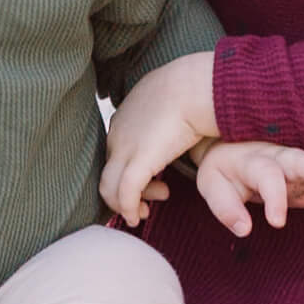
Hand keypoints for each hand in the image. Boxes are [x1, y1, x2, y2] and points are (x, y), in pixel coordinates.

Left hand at [100, 52, 217, 227]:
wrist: (193, 85)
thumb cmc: (193, 89)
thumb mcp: (172, 102)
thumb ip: (167, 117)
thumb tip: (180, 126)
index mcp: (125, 118)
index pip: (116, 153)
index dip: (129, 172)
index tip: (153, 180)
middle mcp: (118, 134)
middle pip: (110, 171)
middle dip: (125, 193)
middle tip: (147, 203)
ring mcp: (124, 147)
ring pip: (109, 187)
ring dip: (126, 204)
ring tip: (147, 209)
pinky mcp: (137, 161)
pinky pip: (124, 194)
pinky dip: (128, 209)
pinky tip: (137, 217)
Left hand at [195, 141, 303, 238]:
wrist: (230, 152)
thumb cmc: (223, 172)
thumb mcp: (213, 186)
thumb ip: (226, 207)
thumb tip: (244, 229)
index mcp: (254, 160)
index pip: (268, 176)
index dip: (274, 198)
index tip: (276, 222)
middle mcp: (280, 159)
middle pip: (301, 160)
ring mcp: (297, 168)